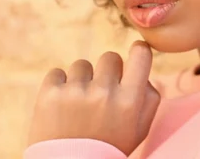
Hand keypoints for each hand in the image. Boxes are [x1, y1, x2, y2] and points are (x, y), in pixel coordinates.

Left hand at [27, 40, 160, 156]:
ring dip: (81, 81)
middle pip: (110, 57)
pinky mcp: (49, 94)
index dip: (138, 51)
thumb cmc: (108, 147)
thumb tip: (146, 71)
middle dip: (106, 72)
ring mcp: (75, 92)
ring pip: (82, 65)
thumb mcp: (139, 129)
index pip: (141, 54)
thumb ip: (149, 98)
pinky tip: (61, 107)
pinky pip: (57, 73)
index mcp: (130, 101)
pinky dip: (58, 86)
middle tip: (101, 94)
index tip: (135, 54)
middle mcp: (104, 93)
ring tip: (78, 107)